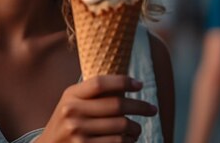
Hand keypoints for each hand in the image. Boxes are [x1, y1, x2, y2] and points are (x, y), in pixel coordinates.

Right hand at [36, 75, 157, 142]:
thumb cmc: (67, 123)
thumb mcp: (72, 104)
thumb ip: (93, 95)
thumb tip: (128, 85)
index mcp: (70, 96)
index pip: (100, 83)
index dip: (123, 82)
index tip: (139, 85)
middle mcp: (72, 113)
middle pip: (117, 105)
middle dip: (140, 106)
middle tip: (152, 109)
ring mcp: (78, 133)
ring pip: (122, 127)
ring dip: (136, 128)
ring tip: (137, 129)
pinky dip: (128, 141)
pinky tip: (129, 140)